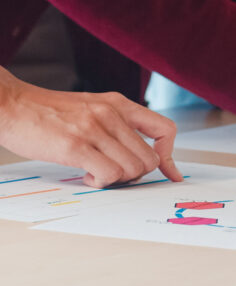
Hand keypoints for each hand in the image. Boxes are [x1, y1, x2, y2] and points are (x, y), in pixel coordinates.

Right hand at [0, 69, 180, 187]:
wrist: (10, 105)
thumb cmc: (48, 113)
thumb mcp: (91, 107)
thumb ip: (116, 125)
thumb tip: (139, 155)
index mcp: (119, 104)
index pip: (165, 129)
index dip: (169, 156)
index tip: (168, 173)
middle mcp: (112, 114)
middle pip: (150, 159)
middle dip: (135, 174)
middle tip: (113, 173)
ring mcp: (94, 129)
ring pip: (132, 169)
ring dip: (117, 179)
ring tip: (95, 171)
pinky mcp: (75, 145)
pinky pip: (109, 175)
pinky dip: (101, 182)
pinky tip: (85, 175)